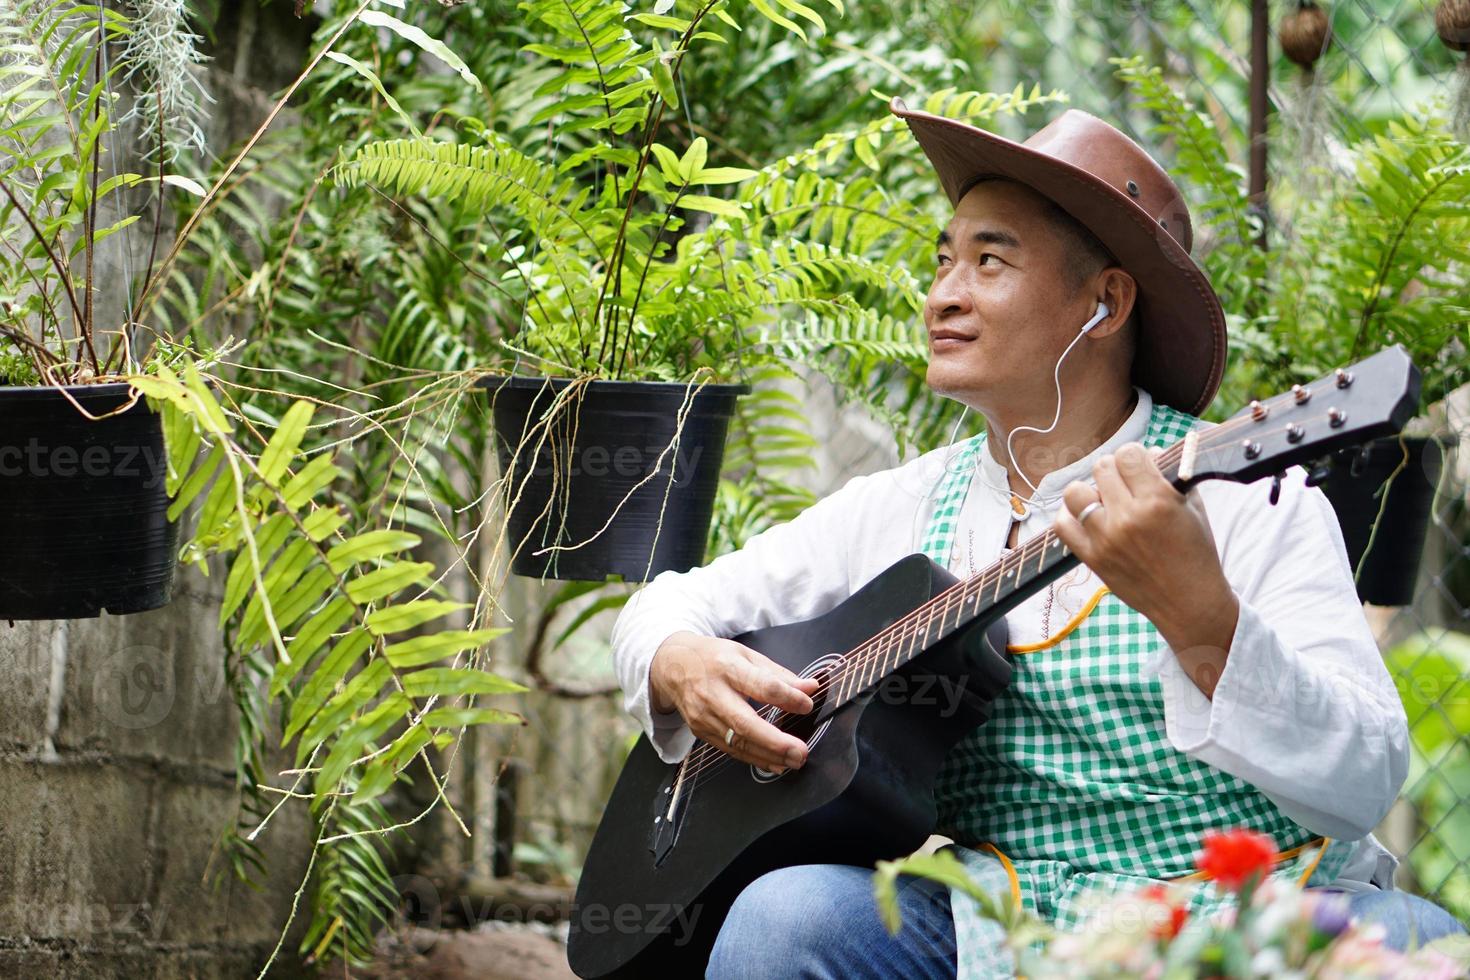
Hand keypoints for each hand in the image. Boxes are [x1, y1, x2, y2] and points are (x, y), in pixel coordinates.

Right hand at [649, 631, 819, 771]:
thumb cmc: (714, 658)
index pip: (760, 685)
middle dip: (775, 741)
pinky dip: (754, 758)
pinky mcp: (700, 732)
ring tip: (794, 760)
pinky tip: (775, 763)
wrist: (673, 666)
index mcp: (728, 667)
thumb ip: (780, 675)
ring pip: (737, 742)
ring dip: (768, 755)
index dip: (786, 697)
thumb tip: (810, 688)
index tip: (807, 705)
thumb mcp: (747, 655)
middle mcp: (712, 694)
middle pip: (744, 723)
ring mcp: (703, 716)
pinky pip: (730, 750)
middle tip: (800, 752)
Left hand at [1053, 443, 1238, 695]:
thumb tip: (1147, 452)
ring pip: (1076, 492)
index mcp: (1157, 501)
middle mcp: (1127, 518)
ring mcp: (1105, 539)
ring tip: (1105, 501)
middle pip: (1102, 468)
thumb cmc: (1196, 553)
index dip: (1134, 456)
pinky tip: (1086, 518)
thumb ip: (1170, 475)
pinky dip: (1070, 517)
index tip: (1140, 466)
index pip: (1128, 454)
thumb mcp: (1193, 508)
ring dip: (1090, 491)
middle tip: (1126, 485)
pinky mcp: (1092, 558)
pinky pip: (1062, 525)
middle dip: (1115, 472)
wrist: (1189, 603)